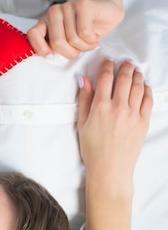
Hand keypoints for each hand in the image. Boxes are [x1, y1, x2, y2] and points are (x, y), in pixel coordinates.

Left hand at [28, 0, 123, 59]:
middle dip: (70, 52)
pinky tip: (94, 36)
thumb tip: (50, 55)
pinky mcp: (82, 4)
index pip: (32, 34)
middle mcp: (53, 12)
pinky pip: (84, 32)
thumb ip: (54, 47)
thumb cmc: (85, 31)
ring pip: (72, 39)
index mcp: (45, 22)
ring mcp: (67, 6)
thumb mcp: (66, 43)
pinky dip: (91, 40)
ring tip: (89, 41)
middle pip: (56, 42)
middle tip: (79, 49)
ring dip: (84, 46)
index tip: (53, 55)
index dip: (42, 49)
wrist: (107, 12)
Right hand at [77, 59, 152, 187]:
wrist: (110, 168)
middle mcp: (118, 107)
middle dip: (125, 67)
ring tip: (135, 71)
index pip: (106, 78)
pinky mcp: (143, 121)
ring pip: (138, 86)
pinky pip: (148, 99)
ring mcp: (133, 113)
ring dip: (137, 75)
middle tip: (125, 63)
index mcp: (100, 106)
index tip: (108, 62)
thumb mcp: (82, 123)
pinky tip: (144, 87)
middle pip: (125, 78)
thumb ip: (84, 100)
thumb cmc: (92, 148)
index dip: (107, 66)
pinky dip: (147, 89)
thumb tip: (84, 81)